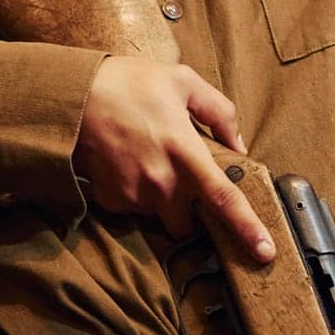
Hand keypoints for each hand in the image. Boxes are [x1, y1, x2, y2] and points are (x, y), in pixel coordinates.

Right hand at [74, 56, 273, 261]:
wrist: (69, 95)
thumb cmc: (128, 83)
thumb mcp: (182, 80)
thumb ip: (219, 112)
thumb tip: (239, 144)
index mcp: (186, 154)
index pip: (224, 200)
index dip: (248, 229)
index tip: (266, 253)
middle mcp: (162, 183)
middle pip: (189, 227)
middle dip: (192, 217)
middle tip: (185, 187)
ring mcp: (135, 195)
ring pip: (160, 217)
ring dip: (162, 202)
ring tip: (149, 163)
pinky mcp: (111, 201)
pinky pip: (133, 210)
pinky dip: (136, 194)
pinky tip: (127, 165)